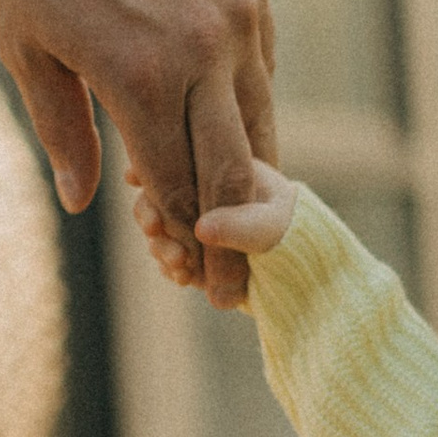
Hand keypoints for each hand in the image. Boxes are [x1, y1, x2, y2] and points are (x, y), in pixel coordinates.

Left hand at [0, 0, 276, 312]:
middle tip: (231, 296)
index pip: (179, 190)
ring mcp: (237, 22)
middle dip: (235, 246)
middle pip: (238, 179)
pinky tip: (224, 142)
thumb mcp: (25, 45)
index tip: (180, 275)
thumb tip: (87, 203)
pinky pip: (261, 78)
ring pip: (263, 130)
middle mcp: (202, 53)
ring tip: (240, 229)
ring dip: (251, 186)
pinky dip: (247, 119)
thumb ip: (61, 131)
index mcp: (140, 75)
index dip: (181, 241)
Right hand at [128, 158, 295, 286]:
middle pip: (158, 194)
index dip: (149, 168)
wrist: (304, 268)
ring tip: (179, 266)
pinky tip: (181, 277)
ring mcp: (197, 222)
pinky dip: (172, 268)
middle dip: (150, 215)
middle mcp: (202, 192)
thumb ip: (240, 226)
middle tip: (154, 231)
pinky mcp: (196, 252)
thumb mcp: (270, 227)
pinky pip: (171, 257)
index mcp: (219, 168)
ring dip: (161, 247)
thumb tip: (202, 229)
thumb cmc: (295, 233)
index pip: (175, 159)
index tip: (133, 178)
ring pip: (160, 229)